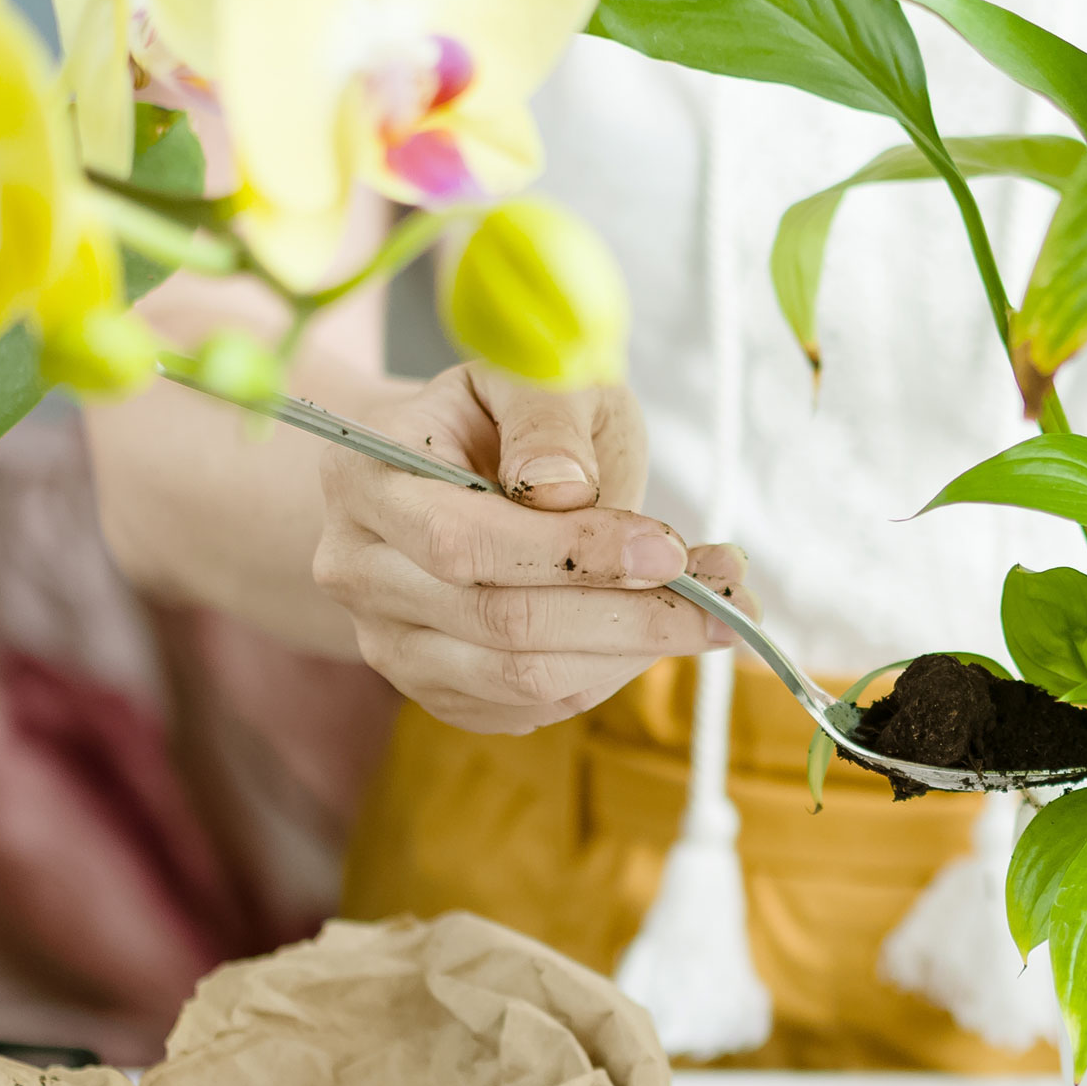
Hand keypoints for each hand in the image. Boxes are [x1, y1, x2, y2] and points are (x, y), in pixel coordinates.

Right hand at [311, 363, 752, 733]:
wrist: (454, 465)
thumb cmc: (504, 417)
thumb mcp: (535, 378)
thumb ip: (547, 418)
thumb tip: (564, 487)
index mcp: (366, 476)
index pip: (465, 540)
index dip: (577, 553)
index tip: (670, 549)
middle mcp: (359, 569)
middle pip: (503, 624)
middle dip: (631, 614)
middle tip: (727, 594)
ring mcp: (390, 641)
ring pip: (527, 679)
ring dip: (636, 651)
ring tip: (713, 609)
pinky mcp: (437, 689)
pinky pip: (536, 707)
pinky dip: (613, 674)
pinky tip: (654, 628)